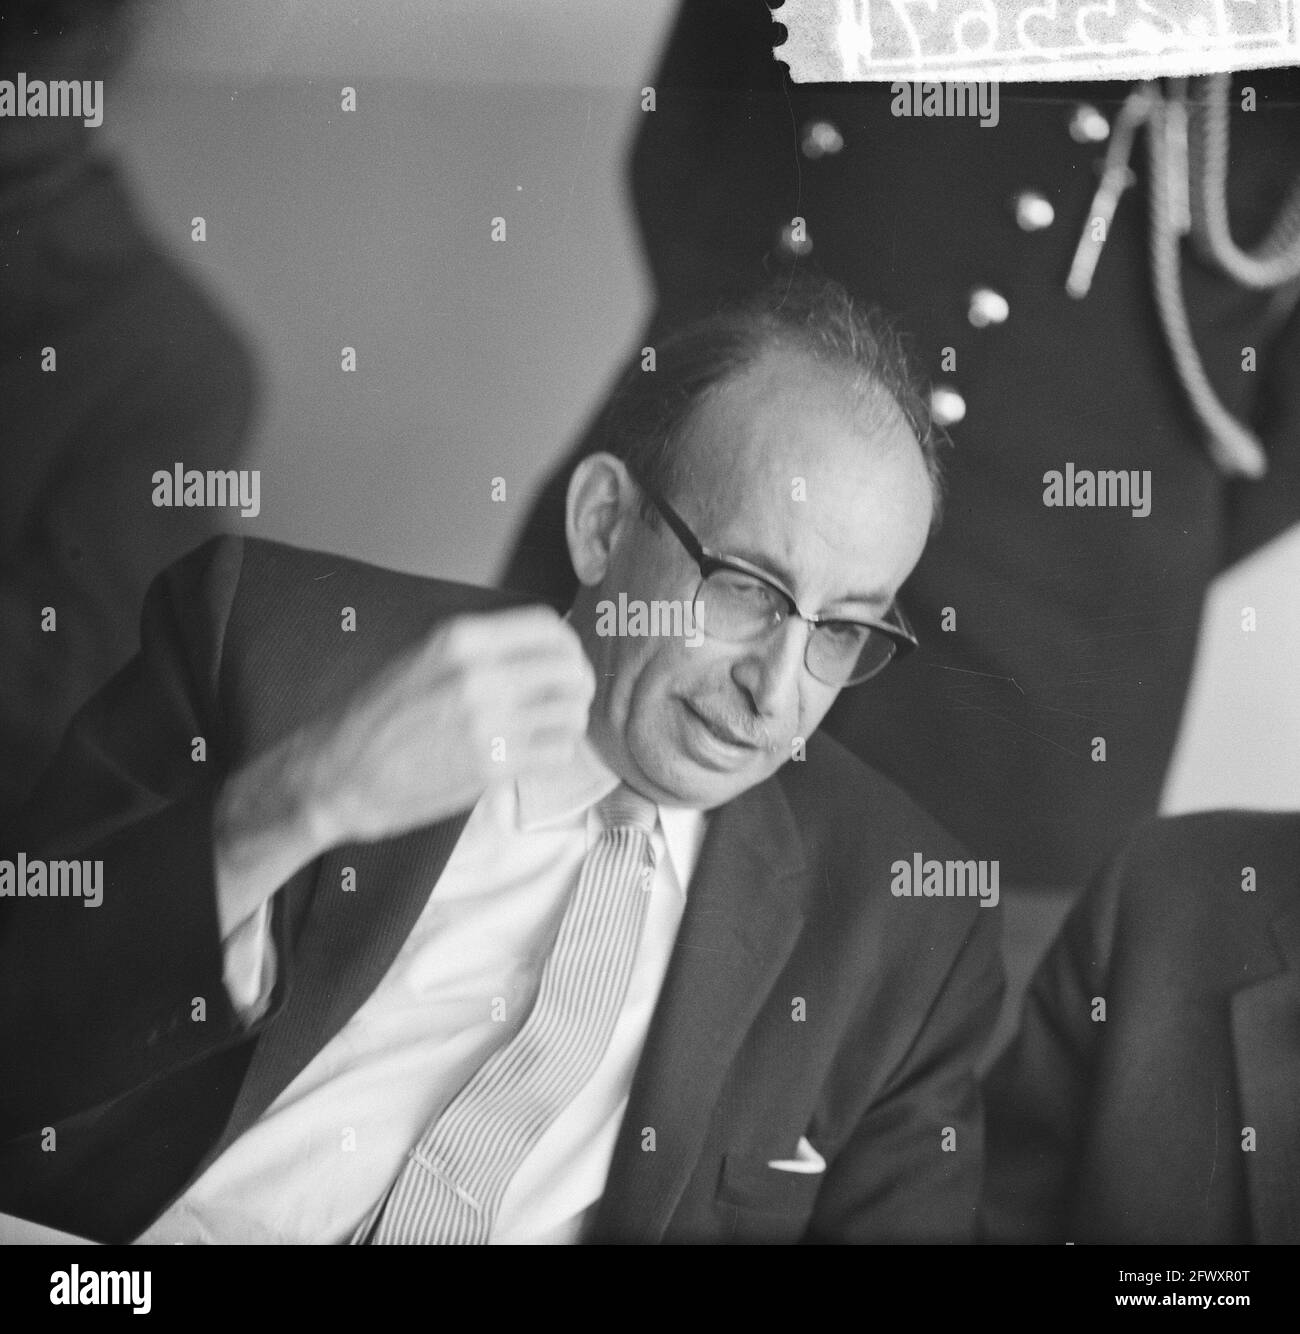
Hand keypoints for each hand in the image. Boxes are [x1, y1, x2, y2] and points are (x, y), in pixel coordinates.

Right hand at [304, 605, 595, 843]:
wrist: (340, 774)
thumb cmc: (379, 718)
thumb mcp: (425, 659)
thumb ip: (481, 650)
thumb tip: (540, 647)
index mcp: (461, 640)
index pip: (546, 626)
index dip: (566, 644)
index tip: (566, 658)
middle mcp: (480, 674)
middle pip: (569, 669)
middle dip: (576, 684)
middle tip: (567, 697)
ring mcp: (490, 722)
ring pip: (571, 713)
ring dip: (569, 720)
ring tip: (552, 727)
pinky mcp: (493, 766)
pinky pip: (557, 752)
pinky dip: (556, 752)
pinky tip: (537, 752)